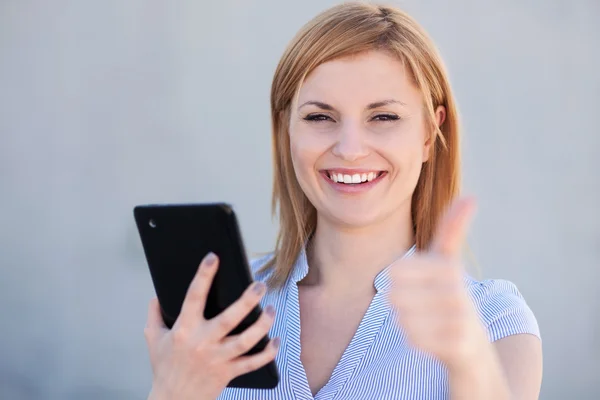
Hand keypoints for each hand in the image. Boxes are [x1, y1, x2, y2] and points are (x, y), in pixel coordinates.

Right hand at [144, 253, 279, 399]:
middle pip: (228, 319)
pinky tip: (276, 339)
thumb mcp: (154, 339)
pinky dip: (267, 352)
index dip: (203, 276)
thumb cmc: (164, 368)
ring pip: (245, 340)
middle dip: (246, 301)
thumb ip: (154, 316)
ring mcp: (217, 359)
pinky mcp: (228, 373)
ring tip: (271, 309)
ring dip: (262, 325)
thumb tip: (156, 296)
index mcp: (184, 330)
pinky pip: (253, 363)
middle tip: (259, 285)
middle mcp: (202, 343)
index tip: (213, 257)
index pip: (193, 297)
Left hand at [388, 197, 487, 369]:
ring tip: (424, 322)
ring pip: (403, 317)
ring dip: (406, 321)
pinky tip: (428, 338)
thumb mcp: (449, 263)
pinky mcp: (458, 346)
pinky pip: (414, 339)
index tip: (411, 283)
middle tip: (417, 307)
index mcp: (450, 270)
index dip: (397, 280)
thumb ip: (453, 230)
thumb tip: (471, 196)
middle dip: (400, 303)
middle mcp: (459, 293)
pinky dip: (414, 339)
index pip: (398, 271)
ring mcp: (461, 321)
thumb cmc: (452, 300)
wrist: (474, 353)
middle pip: (396, 295)